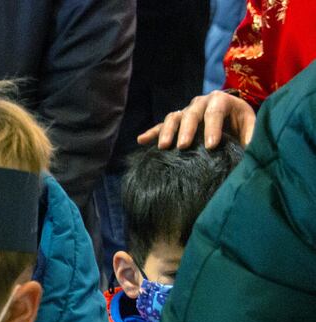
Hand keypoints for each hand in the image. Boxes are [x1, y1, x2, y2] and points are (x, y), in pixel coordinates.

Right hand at [137, 90, 256, 149]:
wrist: (231, 119)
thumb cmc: (240, 124)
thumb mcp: (250, 126)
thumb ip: (252, 135)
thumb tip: (252, 149)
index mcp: (221, 100)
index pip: (215, 111)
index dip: (212, 128)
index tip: (211, 146)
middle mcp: (200, 103)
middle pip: (191, 114)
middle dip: (186, 130)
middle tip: (183, 146)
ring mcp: (186, 111)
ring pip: (174, 117)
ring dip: (167, 131)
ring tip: (163, 147)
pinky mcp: (176, 122)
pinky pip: (161, 126)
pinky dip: (151, 132)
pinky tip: (141, 140)